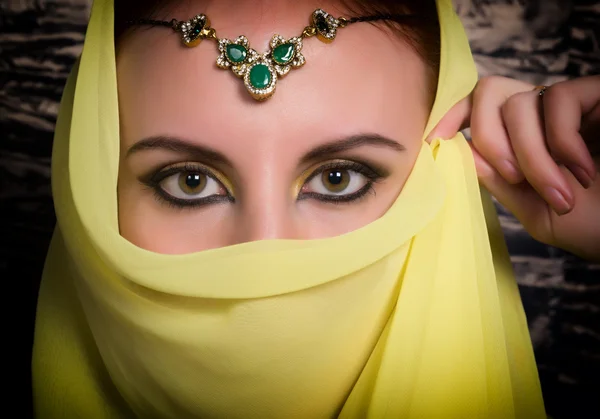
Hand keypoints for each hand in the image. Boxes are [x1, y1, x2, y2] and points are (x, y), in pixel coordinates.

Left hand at [433, 75, 599, 260]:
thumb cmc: (595, 226)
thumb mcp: (536, 212)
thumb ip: (499, 182)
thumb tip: (458, 149)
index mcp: (521, 141)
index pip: (477, 108)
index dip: (451, 114)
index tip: (433, 139)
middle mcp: (541, 118)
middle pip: (489, 91)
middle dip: (491, 137)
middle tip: (513, 177)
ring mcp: (570, 106)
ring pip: (521, 103)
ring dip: (531, 155)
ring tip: (560, 192)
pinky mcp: (597, 96)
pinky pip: (558, 99)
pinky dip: (560, 140)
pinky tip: (581, 170)